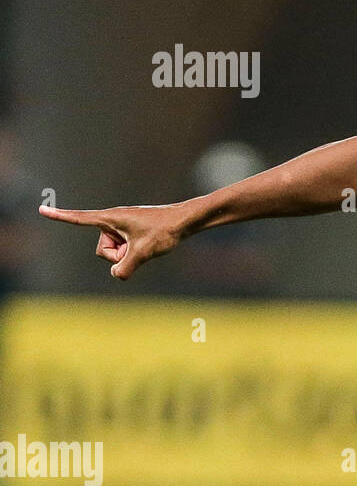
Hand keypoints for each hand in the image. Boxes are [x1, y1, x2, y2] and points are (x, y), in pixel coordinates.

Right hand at [38, 203, 189, 279]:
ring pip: (114, 253)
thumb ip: (124, 268)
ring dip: (129, 255)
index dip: (60, 217)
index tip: (42, 210)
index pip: (80, 219)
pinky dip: (134, 253)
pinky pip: (124, 250)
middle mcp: (113, 221)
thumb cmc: (164, 231)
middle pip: (102, 251)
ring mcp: (122, 227)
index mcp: (110, 219)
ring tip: (147, 244)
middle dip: (118, 256)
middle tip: (140, 246)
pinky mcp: (130, 233)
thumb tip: (115, 275)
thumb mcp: (144, 252)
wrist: (185, 220)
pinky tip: (149, 244)